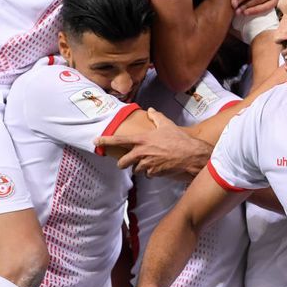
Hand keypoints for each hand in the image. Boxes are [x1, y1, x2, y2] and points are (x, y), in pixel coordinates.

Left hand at [94, 109, 211, 176]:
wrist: (190, 155)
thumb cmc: (179, 140)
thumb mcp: (167, 125)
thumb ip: (156, 117)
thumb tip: (151, 111)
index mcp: (142, 140)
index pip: (119, 140)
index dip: (106, 141)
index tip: (96, 141)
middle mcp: (142, 153)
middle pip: (123, 162)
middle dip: (123, 163)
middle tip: (125, 162)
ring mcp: (147, 164)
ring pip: (136, 169)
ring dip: (140, 168)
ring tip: (150, 162)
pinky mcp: (154, 173)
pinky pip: (148, 175)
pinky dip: (151, 172)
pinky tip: (159, 167)